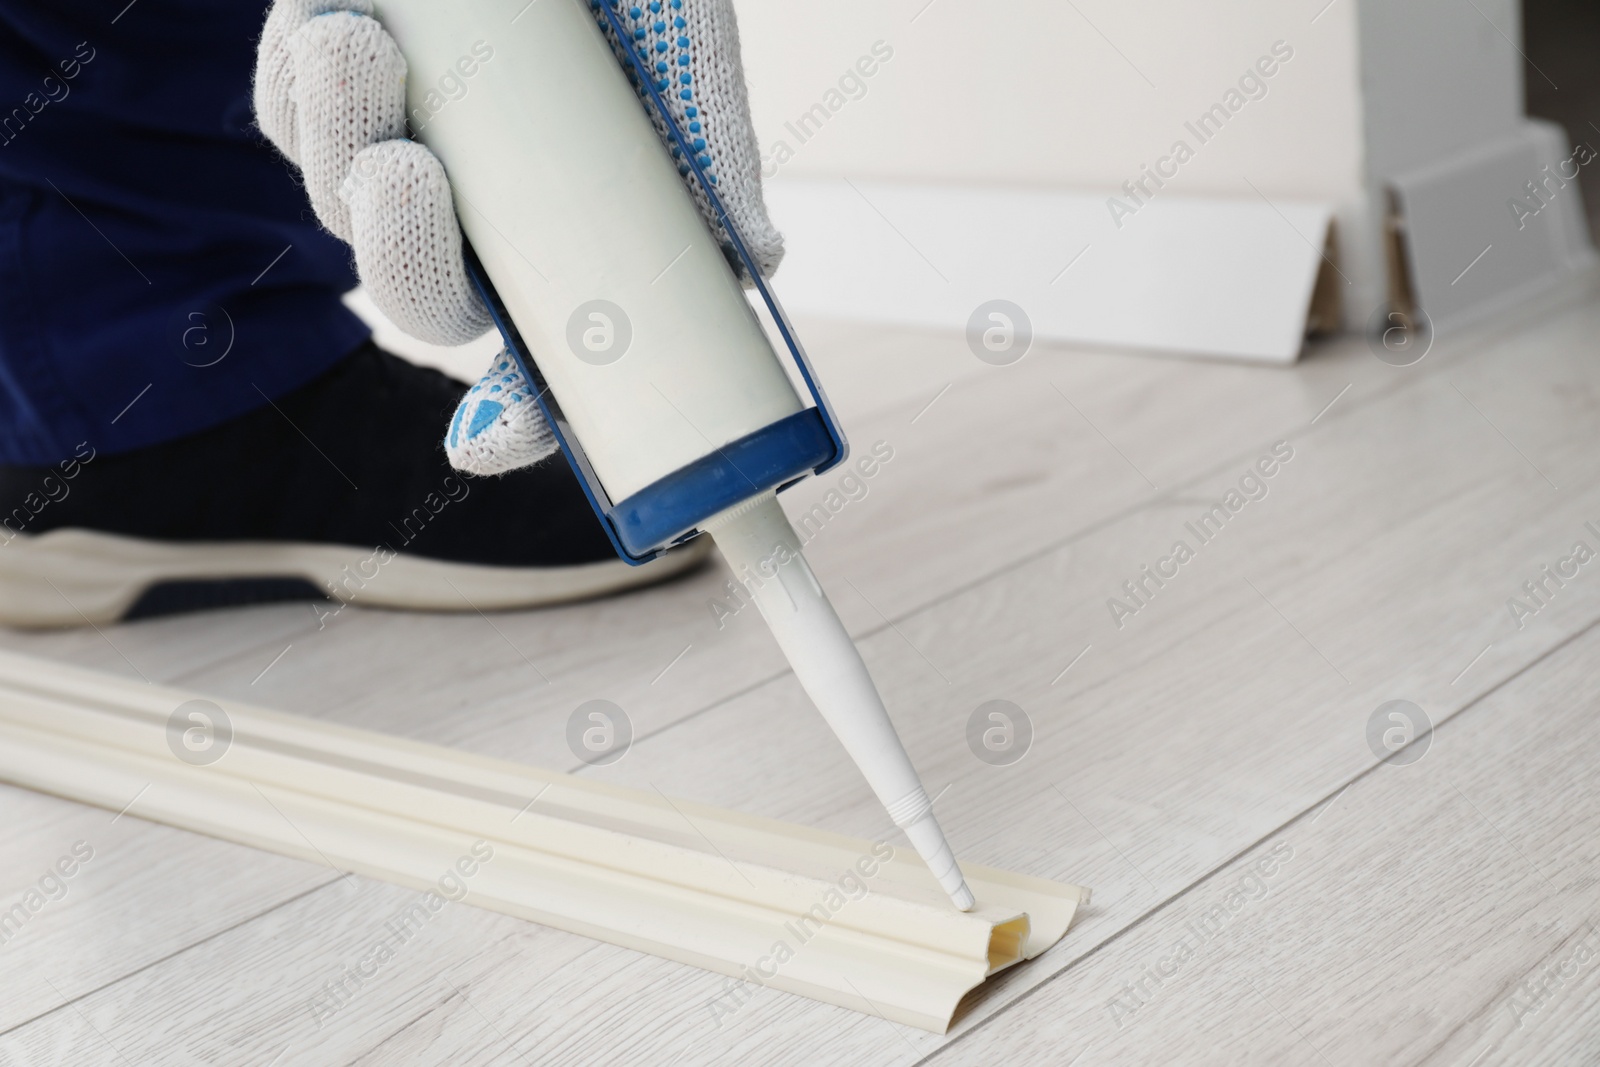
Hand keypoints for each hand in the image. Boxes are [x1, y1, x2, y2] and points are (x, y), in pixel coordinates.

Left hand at [253, 0, 782, 475]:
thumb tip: (757, 256)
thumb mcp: (685, 58)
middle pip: (423, 304)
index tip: (480, 442)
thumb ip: (714, 157)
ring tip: (362, 46)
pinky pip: (288, 120)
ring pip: (339, 211)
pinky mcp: (323, 90)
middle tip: (408, 171)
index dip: (516, 419)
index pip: (542, 365)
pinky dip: (302, 82)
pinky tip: (343, 17)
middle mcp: (482, 219)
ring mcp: (397, 156)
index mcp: (566, 242)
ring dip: (339, 142)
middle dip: (402, 258)